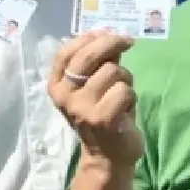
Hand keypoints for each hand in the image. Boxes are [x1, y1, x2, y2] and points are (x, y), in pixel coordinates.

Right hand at [50, 30, 141, 164]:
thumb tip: (108, 35)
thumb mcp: (94, 87)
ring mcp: (81, 107)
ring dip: (125, 79)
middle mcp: (65, 96)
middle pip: (89, 55)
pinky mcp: (101, 118)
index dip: (89, 38)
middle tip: (128, 42)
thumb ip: (98, 63)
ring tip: (122, 95)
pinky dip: (131, 97)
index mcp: (57, 86)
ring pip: (113, 71)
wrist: (107, 157)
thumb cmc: (103, 116)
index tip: (107, 32)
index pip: (66, 52)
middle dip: (112, 43)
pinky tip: (126, 110)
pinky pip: (124, 90)